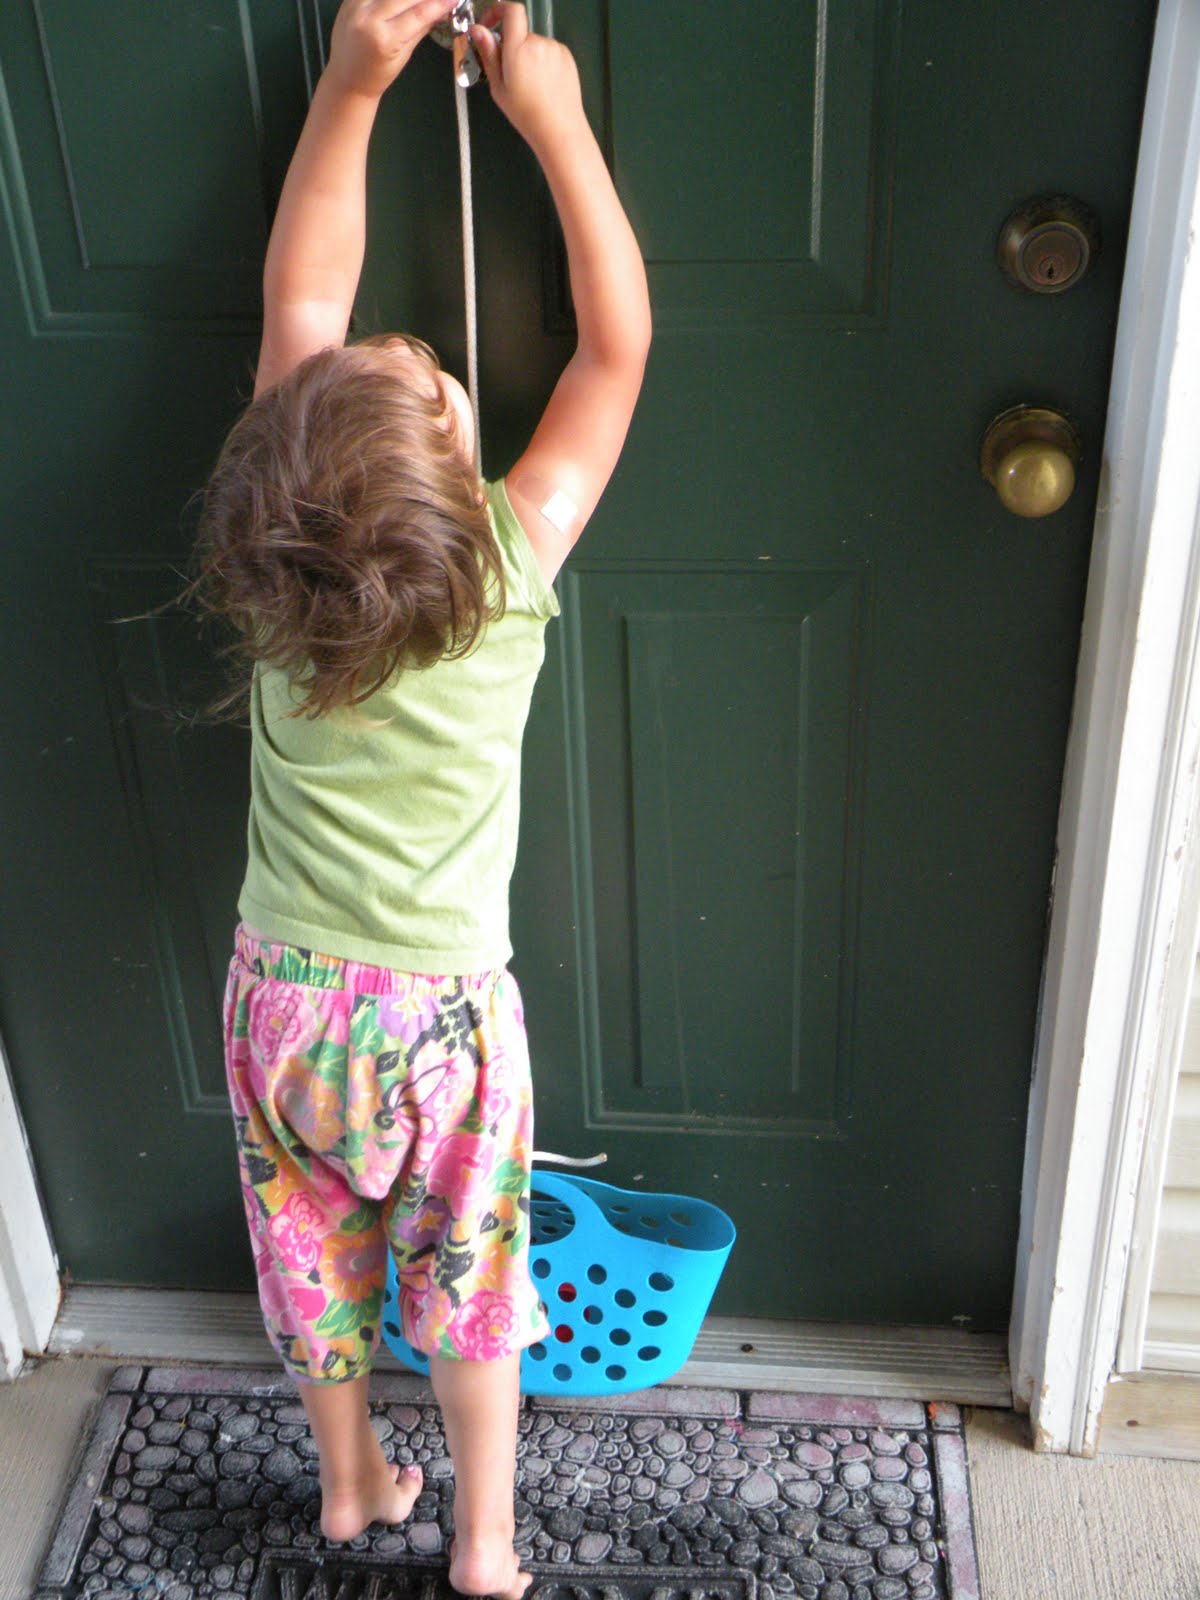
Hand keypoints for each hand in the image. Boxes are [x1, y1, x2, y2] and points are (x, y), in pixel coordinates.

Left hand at [326, 0, 455, 99]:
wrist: (346, 79)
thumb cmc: (377, 75)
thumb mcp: (403, 55)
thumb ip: (420, 28)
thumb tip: (440, 9)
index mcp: (384, 39)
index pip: (418, 14)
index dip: (439, 4)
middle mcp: (368, 18)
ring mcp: (355, 6)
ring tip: (420, 0)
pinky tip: (399, 0)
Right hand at [470, 3, 584, 152]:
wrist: (560, 130)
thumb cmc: (526, 114)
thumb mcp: (499, 88)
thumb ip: (489, 55)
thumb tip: (478, 30)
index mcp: (519, 49)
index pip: (511, 10)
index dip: (498, 10)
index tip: (491, 24)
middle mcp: (538, 43)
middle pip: (521, 33)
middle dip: (513, 47)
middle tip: (511, 74)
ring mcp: (555, 48)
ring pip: (535, 44)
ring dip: (529, 56)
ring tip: (531, 85)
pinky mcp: (567, 56)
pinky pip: (549, 51)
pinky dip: (543, 62)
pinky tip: (544, 84)